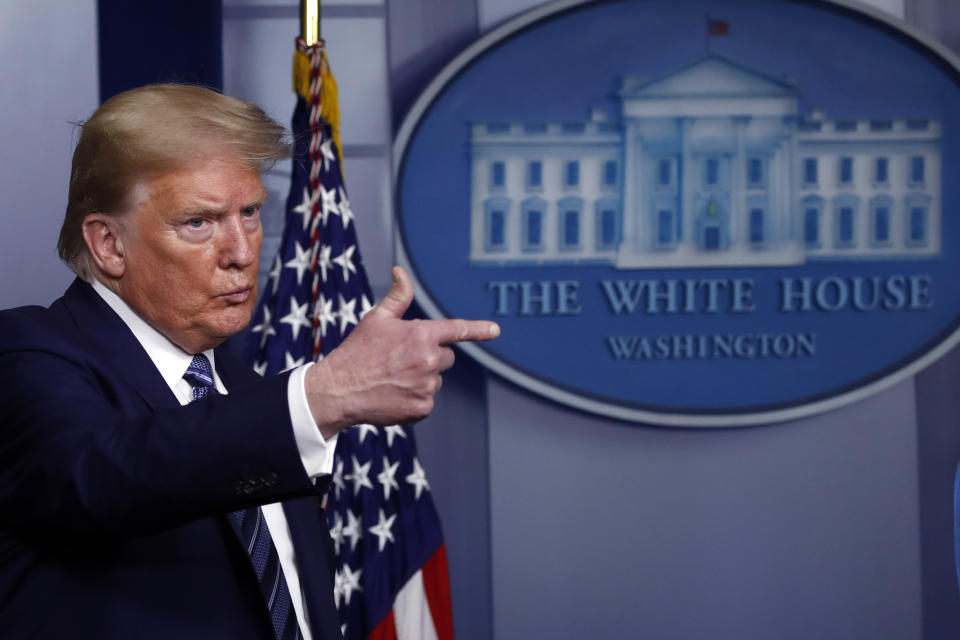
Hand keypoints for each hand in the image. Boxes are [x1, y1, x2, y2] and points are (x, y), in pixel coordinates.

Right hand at [305, 266, 498, 437]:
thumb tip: (401, 271)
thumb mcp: (377, 320)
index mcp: (421, 335)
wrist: (338, 390)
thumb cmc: (357, 352)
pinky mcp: (421, 408)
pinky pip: (426, 402)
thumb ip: (398, 297)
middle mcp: (428, 360)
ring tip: (392, 379)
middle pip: (446, 358)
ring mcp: (426, 386)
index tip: (496, 329)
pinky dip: (414, 400)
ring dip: (421, 379)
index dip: (479, 329)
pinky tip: (393, 396)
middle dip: (431, 357)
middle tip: (402, 360)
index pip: (457, 330)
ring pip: (435, 380)